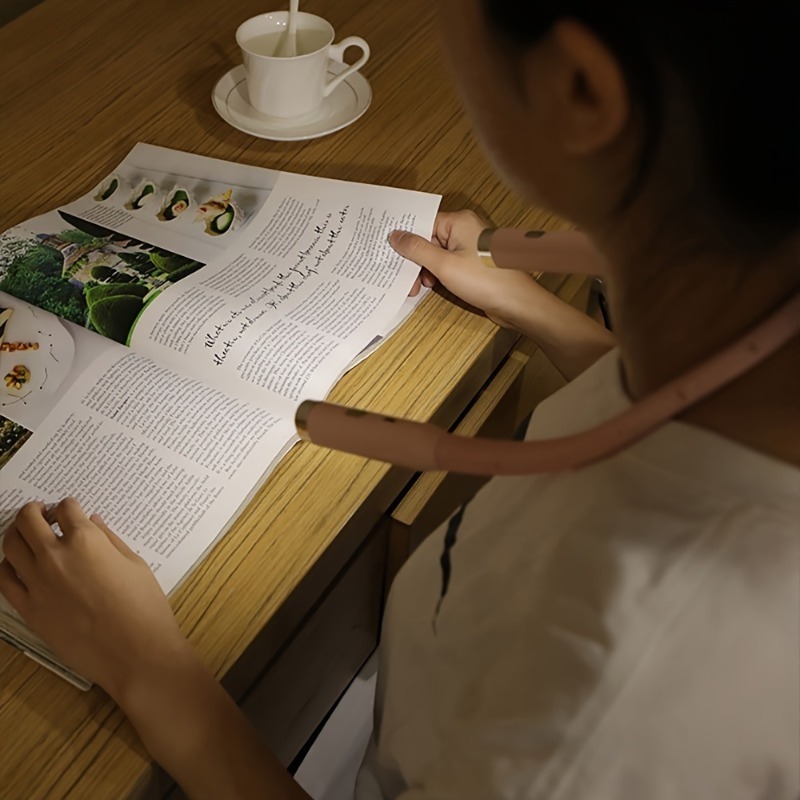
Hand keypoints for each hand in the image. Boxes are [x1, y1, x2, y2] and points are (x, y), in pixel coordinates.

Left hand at [0, 498, 190, 699]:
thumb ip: (110, 540)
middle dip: (35, 510)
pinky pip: (5, 579)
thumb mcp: (135, 565)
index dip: (69, 505)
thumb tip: (93, 523)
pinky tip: (17, 563)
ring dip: (17, 531)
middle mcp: (56, 557)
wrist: (136, 652)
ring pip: (11, 545)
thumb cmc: (143, 608)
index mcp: (87, 541)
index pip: (67, 509)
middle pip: (29, 520)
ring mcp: (38, 584)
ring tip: (25, 532)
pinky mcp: (29, 609)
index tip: (71, 509)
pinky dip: (8, 565)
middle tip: (41, 511)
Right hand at [397, 210, 541, 325]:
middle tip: (405, 278)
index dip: (407, 240)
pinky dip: (437, 275)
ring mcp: (470, 247)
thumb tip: (396, 236)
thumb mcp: (443, 265)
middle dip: (416, 260)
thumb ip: (417, 249)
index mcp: (459, 222)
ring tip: (419, 287)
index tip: (392, 253)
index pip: (423, 223)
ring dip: (425, 270)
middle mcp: (465, 230)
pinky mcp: (473, 264)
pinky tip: (432, 286)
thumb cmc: (486, 281)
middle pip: (429, 240)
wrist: (516, 303)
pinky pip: (448, 264)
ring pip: (437, 254)